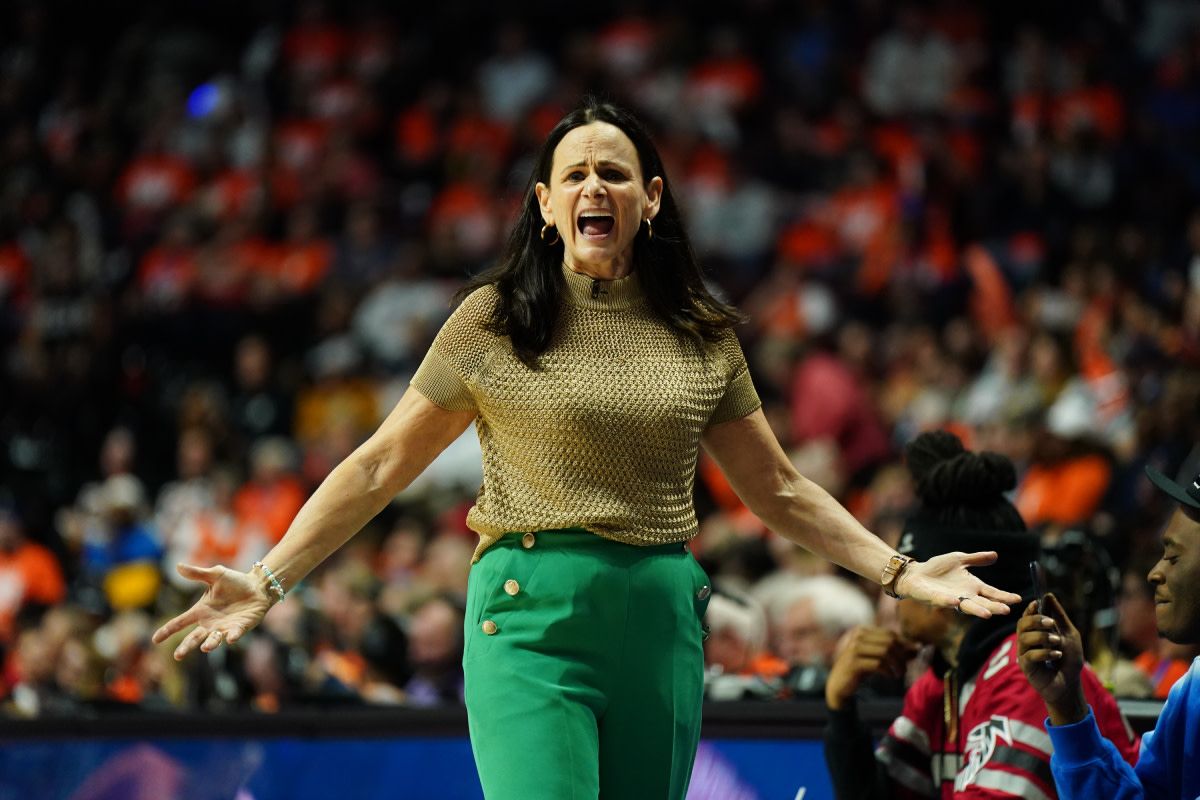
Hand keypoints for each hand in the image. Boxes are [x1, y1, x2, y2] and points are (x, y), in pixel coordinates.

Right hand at [151, 563, 273, 659]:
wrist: (258, 587)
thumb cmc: (235, 582)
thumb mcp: (216, 575)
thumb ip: (197, 573)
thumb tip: (178, 566)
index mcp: (201, 611)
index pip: (180, 622)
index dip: (168, 630)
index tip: (155, 639)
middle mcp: (210, 623)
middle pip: (194, 637)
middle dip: (186, 646)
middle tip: (178, 656)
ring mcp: (225, 627)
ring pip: (213, 640)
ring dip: (210, 644)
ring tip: (205, 648)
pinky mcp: (240, 628)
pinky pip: (234, 634)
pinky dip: (232, 637)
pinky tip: (230, 638)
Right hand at [825, 626, 918, 709]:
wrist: (839, 684)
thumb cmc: (861, 669)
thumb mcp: (878, 658)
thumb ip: (894, 652)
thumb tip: (917, 648)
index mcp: (862, 630)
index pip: (890, 633)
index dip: (905, 643)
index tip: (916, 653)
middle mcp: (857, 636)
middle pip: (889, 641)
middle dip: (902, 654)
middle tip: (906, 667)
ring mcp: (854, 648)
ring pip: (885, 651)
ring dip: (897, 664)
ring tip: (899, 673)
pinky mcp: (854, 662)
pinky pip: (879, 664)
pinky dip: (889, 671)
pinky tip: (891, 676)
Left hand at [897, 551, 1021, 617]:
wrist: (915, 573)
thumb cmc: (938, 568)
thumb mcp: (959, 559)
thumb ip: (976, 559)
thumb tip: (995, 555)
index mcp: (972, 586)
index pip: (992, 593)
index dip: (1004, 596)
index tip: (1018, 599)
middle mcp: (964, 595)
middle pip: (983, 603)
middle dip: (994, 607)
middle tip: (1007, 610)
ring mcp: (951, 598)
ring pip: (966, 606)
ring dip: (977, 609)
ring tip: (988, 614)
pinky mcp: (935, 598)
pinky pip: (944, 601)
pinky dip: (950, 602)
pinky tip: (957, 601)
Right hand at [1017, 593, 1087, 724]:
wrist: (1071, 684)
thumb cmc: (1070, 660)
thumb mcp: (1069, 634)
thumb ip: (1059, 616)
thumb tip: (1048, 595)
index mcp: (1035, 632)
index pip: (1027, 616)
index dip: (1030, 609)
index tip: (1037, 604)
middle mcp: (1027, 641)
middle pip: (1022, 624)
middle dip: (1035, 620)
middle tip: (1050, 623)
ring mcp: (1024, 654)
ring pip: (1025, 638)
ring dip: (1043, 637)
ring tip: (1057, 642)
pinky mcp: (1026, 667)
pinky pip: (1030, 654)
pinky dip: (1045, 653)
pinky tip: (1057, 656)